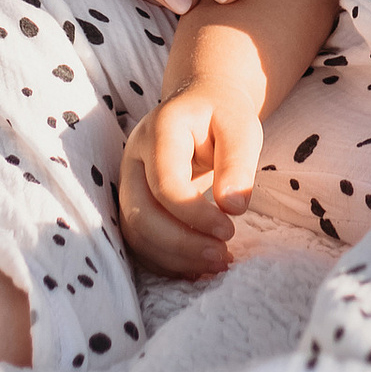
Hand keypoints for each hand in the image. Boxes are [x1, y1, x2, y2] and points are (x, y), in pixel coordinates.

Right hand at [118, 37, 265, 277]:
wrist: (201, 104)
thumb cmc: (223, 116)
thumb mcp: (242, 128)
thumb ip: (238, 164)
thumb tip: (233, 208)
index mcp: (161, 131)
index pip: (165, 184)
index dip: (195, 215)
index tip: (229, 229)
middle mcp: (134, 157)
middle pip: (141, 214)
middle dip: (182, 244)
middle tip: (222, 256)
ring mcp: (128, 181)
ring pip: (136, 232)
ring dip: (174, 257)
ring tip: (216, 263)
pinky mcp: (133, 202)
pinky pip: (138, 241)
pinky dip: (165, 260)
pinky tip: (196, 267)